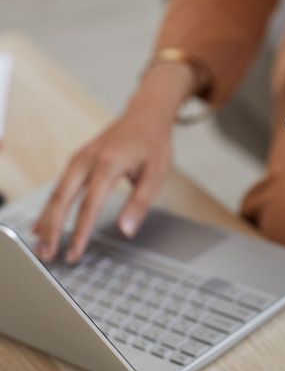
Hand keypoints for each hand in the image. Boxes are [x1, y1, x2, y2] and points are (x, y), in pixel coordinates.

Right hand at [33, 107, 172, 262]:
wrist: (146, 115)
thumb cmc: (153, 144)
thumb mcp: (156, 174)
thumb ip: (140, 203)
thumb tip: (126, 230)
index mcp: (109, 163)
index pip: (90, 205)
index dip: (80, 232)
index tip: (75, 253)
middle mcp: (89, 159)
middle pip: (63, 198)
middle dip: (53, 229)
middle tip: (48, 254)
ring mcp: (80, 158)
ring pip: (56, 192)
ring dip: (48, 219)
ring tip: (43, 245)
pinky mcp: (78, 159)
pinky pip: (59, 185)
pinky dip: (51, 205)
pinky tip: (44, 222)